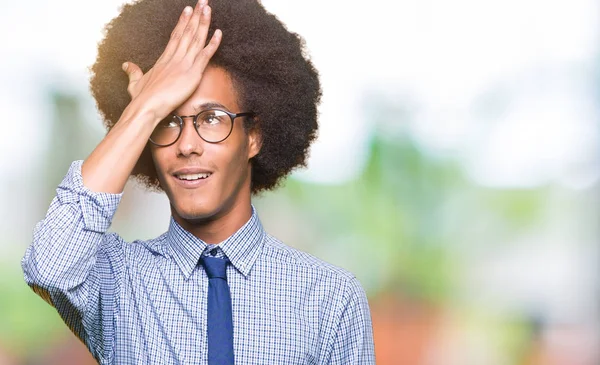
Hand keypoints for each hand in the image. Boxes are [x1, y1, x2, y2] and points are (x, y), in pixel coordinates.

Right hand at [121, 0, 220, 121]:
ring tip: (207, 8)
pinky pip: (205, 55)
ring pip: (196, 39)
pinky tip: (218, 32)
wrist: (147, 106)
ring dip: (203, 22)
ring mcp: (184, 64)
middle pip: (187, 32)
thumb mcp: (134, 82)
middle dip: (195, 16)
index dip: (183, 22)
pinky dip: (213, 44)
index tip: (188, 10)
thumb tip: (126, 65)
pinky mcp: (192, 73)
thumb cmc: (141, 98)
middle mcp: (174, 58)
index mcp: (164, 59)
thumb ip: (133, 72)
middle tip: (202, 2)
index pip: (176, 36)